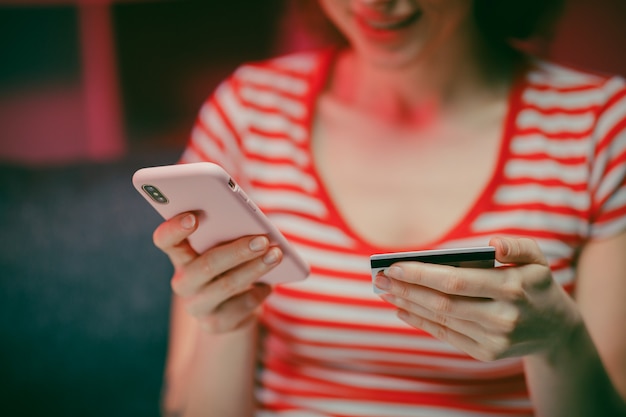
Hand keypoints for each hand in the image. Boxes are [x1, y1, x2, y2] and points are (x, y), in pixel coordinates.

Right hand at [153, 212, 280, 332]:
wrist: (231, 309)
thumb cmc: (230, 264)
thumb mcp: (225, 248)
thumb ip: (229, 233)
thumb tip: (256, 229)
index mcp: (181, 255)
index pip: (166, 240)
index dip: (174, 229)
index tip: (193, 217)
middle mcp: (183, 281)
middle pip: (206, 264)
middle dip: (237, 251)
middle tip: (263, 240)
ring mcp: (197, 306)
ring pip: (228, 285)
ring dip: (255, 268)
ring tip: (277, 255)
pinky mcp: (215, 324)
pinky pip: (242, 306)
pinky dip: (259, 291)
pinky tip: (270, 283)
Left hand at [374, 237, 581, 360]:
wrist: (556, 330)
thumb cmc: (537, 284)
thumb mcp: (538, 258)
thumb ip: (517, 246)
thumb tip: (492, 245)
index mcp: (512, 288)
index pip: (455, 281)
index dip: (421, 274)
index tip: (394, 265)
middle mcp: (502, 317)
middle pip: (442, 302)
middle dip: (406, 288)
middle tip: (379, 277)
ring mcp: (494, 339)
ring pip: (441, 319)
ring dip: (407, 304)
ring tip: (385, 290)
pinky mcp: (486, 353)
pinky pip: (446, 335)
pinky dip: (420, 322)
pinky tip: (402, 309)